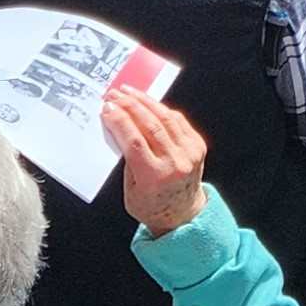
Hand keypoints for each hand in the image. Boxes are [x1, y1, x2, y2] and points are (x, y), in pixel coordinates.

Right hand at [105, 90, 210, 236]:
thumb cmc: (151, 205)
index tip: (107, 107)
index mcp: (154, 177)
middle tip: (114, 95)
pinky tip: (149, 102)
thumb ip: (127, 159)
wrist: (182, 213)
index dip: (119, 121)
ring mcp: (189, 153)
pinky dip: (161, 109)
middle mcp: (175, 163)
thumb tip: (118, 127)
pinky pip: (177, 121)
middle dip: (129, 106)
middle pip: (150, 126)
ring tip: (129, 92)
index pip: (135, 142)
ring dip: (145, 101)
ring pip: (165, 118)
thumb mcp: (130, 188)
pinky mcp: (197, 146)